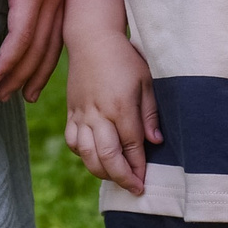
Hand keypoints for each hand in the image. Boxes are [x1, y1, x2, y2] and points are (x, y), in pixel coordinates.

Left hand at [0, 0, 66, 101]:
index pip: (21, 38)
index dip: (7, 62)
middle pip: (39, 49)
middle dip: (21, 76)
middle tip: (3, 97)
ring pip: (53, 45)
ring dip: (39, 72)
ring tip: (26, 95)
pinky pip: (60, 34)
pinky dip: (50, 55)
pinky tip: (42, 65)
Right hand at [63, 32, 160, 193]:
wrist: (92, 39)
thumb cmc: (125, 58)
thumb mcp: (146, 81)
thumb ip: (150, 114)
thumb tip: (156, 142)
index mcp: (121, 105)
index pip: (131, 146)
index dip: (138, 167)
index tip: (145, 182)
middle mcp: (99, 113)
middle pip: (108, 156)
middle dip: (122, 178)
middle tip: (134, 188)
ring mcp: (82, 114)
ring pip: (86, 154)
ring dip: (101, 171)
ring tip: (116, 177)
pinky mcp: (71, 112)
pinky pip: (72, 142)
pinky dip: (82, 155)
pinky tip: (95, 158)